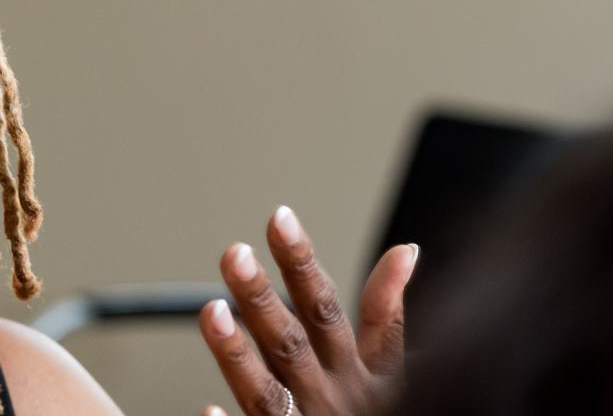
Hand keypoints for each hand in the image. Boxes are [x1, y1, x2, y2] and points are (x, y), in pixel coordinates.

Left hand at [198, 206, 418, 415]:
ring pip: (267, 394)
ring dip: (239, 356)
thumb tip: (406, 250)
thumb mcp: (395, 368)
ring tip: (211, 314)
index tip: (278, 217)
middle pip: (290, 343)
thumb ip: (387, 312)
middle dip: (261, 297)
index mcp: (353, 368)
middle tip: (233, 254)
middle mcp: (329, 396)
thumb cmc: (382, 414)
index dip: (301, 261)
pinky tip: (207, 413)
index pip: (323, 305)